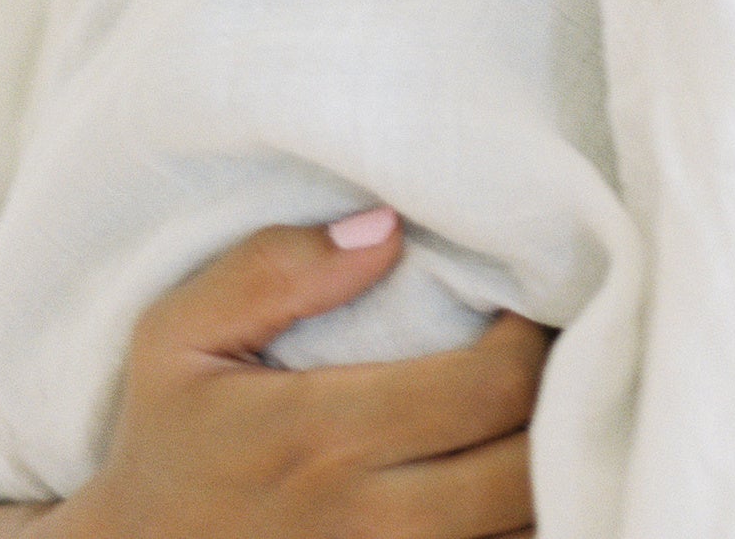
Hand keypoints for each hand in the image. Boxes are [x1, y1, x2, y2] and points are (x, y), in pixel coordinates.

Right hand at [0, 213, 546, 538]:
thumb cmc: (170, 436)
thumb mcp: (177, 335)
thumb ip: (271, 270)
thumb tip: (387, 227)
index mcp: (319, 438)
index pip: (493, 387)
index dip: (536, 336)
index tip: (526, 301)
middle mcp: (365, 524)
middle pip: (530, 466)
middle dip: (564, 398)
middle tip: (560, 348)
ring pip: (528, 527)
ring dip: (554, 466)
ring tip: (547, 407)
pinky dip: (524, 519)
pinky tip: (516, 471)